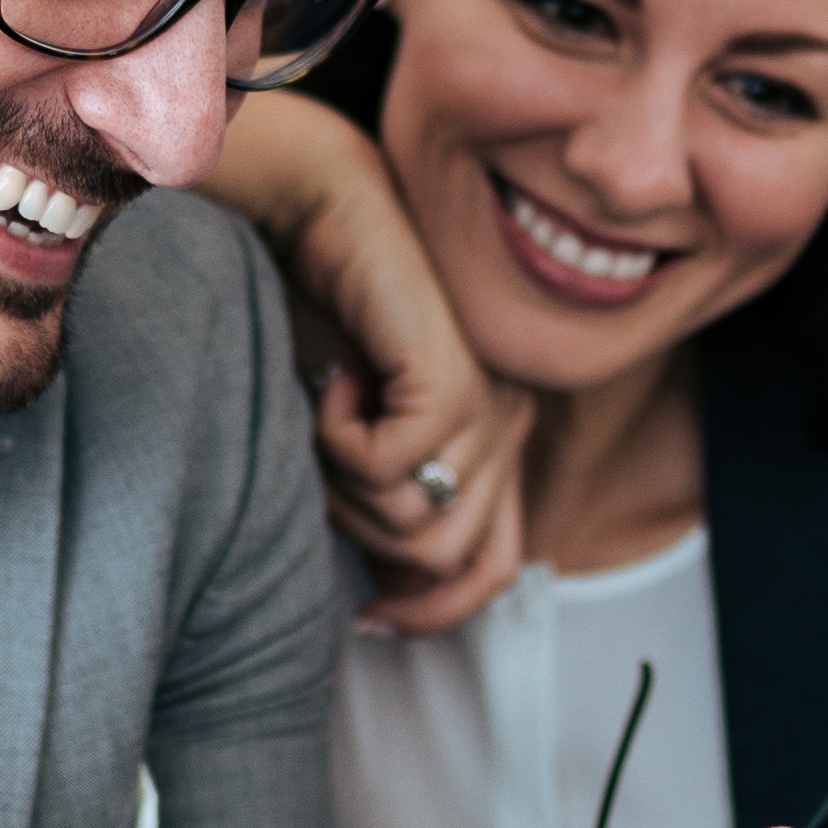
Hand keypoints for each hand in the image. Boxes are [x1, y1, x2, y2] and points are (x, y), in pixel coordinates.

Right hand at [211, 93, 524, 629]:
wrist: (318, 210)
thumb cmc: (324, 315)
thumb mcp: (356, 433)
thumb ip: (387, 502)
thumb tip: (386, 608)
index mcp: (497, 439)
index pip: (496, 568)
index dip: (436, 612)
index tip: (369, 616)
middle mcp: (509, 425)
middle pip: (447, 558)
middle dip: (365, 536)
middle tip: (323, 463)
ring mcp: (491, 403)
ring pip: (414, 524)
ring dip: (345, 488)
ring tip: (327, 415)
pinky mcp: (456, 382)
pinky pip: (387, 472)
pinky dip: (337, 441)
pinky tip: (336, 380)